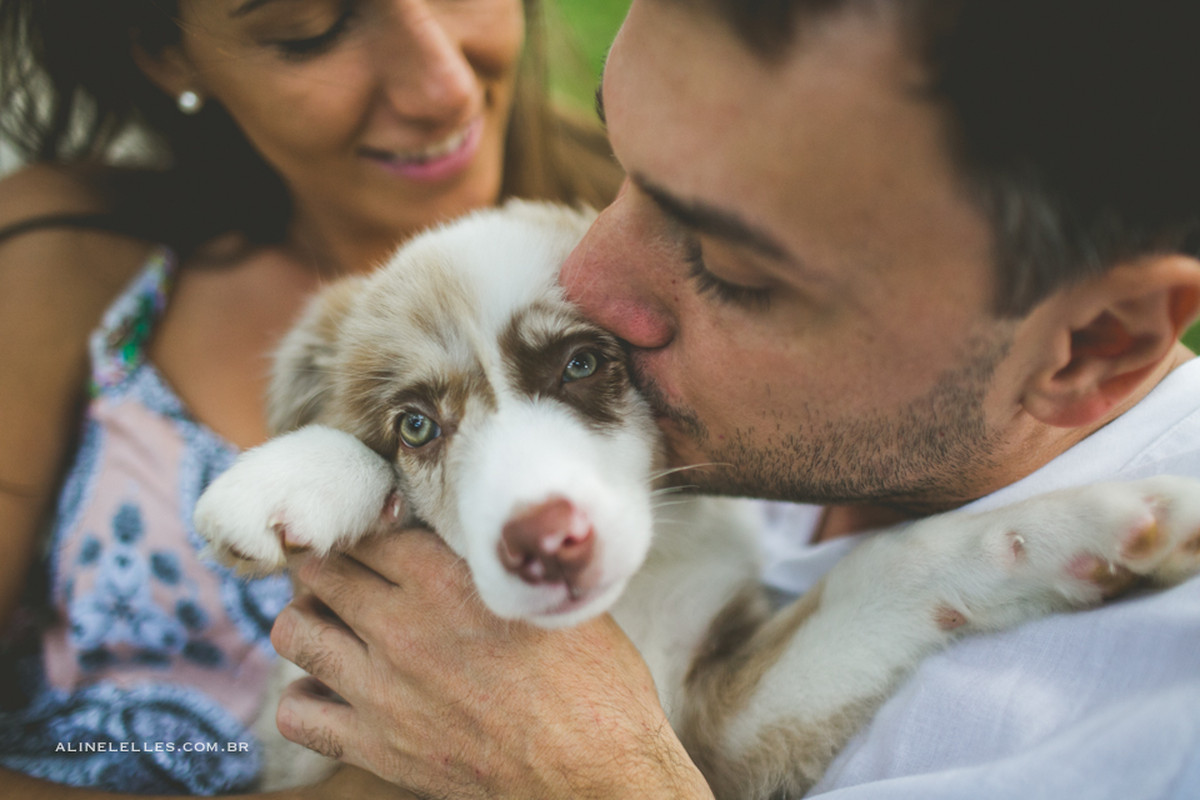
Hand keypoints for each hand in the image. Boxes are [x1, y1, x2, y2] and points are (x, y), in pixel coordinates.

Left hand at [270, 529, 713, 798]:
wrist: (596, 771)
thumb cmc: (592, 682)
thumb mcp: (547, 599)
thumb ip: (493, 566)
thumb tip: (469, 539)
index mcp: (446, 580)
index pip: (369, 531)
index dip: (371, 528)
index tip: (378, 535)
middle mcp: (401, 627)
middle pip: (322, 572)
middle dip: (330, 564)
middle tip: (347, 572)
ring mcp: (381, 690)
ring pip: (296, 632)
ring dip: (307, 618)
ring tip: (330, 621)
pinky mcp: (376, 746)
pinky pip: (297, 713)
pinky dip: (304, 697)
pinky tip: (332, 689)